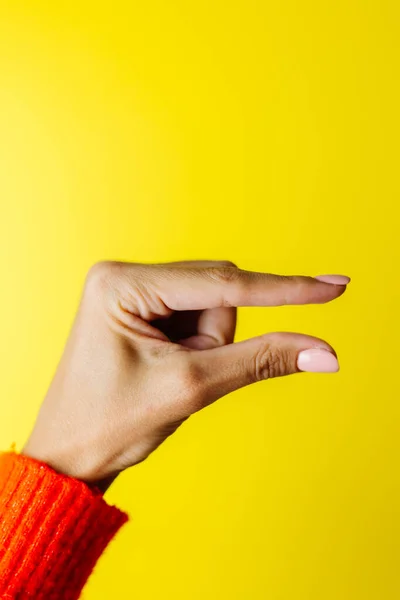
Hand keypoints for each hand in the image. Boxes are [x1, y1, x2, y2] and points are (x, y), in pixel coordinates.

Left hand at [22, 260, 349, 490]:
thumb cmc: (109, 424)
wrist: (69, 456)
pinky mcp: (144, 311)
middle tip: (186, 375)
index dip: (284, 289)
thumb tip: (324, 352)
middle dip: (217, 341)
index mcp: (123, 283)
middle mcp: (126, 276)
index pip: (222, 283)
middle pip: (216, 294)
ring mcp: (135, 293)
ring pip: (211, 310)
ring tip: (170, 376)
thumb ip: (260, 361)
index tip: (334, 287)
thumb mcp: (189, 388)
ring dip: (207, 349)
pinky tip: (168, 370)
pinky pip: (197, 322)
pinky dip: (199, 350)